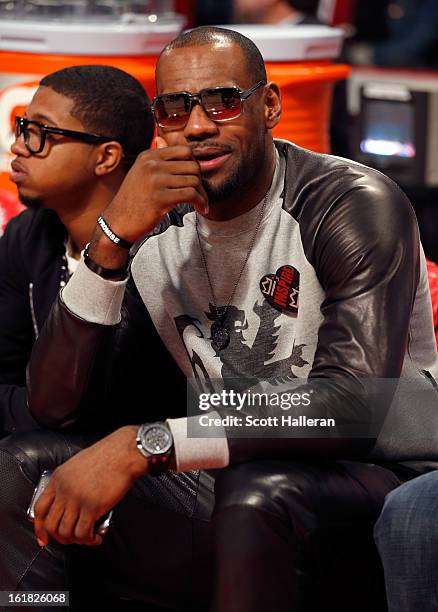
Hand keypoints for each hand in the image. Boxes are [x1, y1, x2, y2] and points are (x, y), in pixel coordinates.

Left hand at [33, 426, 146, 546]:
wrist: (124, 453)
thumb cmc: (107, 455)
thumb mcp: (78, 465)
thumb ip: (68, 482)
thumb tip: (69, 503)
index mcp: (58, 478)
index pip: (40, 508)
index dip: (40, 527)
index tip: (44, 538)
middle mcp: (64, 490)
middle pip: (50, 524)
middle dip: (59, 538)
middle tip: (70, 540)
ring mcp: (77, 499)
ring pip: (65, 532)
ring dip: (75, 540)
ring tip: (86, 538)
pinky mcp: (92, 506)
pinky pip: (83, 533)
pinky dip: (88, 540)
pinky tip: (96, 538)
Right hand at [102, 136, 208, 243]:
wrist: (118, 222)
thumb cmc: (132, 200)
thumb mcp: (139, 172)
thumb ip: (154, 158)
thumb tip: (162, 140)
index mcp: (148, 156)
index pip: (185, 150)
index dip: (195, 165)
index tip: (195, 179)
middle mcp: (152, 165)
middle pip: (193, 165)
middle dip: (201, 181)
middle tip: (200, 194)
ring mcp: (156, 180)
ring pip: (194, 180)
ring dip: (202, 194)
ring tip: (201, 203)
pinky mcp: (161, 198)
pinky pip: (191, 194)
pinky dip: (201, 202)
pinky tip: (201, 209)